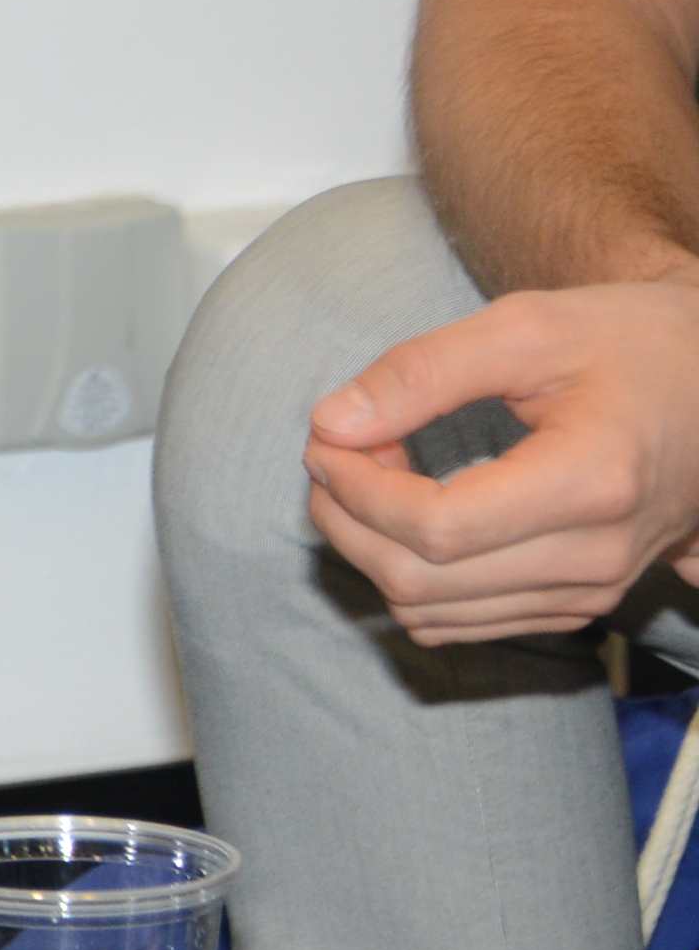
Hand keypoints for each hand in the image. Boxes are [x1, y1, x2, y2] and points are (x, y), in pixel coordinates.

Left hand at [307, 276, 698, 642]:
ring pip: (428, 611)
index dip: (355, 488)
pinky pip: (457, 622)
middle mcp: (597, 555)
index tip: (326, 437)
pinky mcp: (577, 604)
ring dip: (370, 547)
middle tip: (339, 449)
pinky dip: (407, 574)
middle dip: (347, 518)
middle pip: (419, 579)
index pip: (433, 527)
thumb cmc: (624, 342)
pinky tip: (410, 509)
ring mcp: (591, 590)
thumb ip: (422, 372)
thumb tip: (331, 424)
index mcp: (593, 482)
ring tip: (378, 471)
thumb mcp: (525, 328)